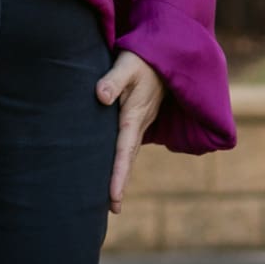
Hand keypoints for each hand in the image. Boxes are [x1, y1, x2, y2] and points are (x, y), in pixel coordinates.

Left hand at [99, 50, 165, 213]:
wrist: (163, 53)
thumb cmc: (142, 58)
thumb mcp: (126, 65)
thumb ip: (113, 80)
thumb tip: (100, 97)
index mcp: (134, 116)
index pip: (123, 151)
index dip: (118, 175)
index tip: (113, 197)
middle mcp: (139, 123)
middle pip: (128, 159)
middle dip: (121, 184)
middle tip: (113, 210)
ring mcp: (141, 121)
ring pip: (129, 153)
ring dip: (122, 174)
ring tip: (112, 199)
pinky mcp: (138, 117)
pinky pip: (129, 144)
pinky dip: (123, 159)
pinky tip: (115, 167)